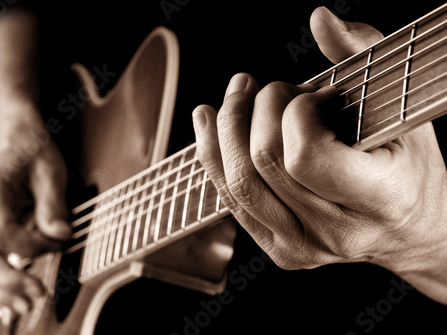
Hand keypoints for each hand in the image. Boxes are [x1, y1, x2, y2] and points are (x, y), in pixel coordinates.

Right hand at [0, 126, 70, 319]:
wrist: (18, 142)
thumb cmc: (33, 153)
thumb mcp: (51, 172)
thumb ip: (53, 205)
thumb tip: (59, 236)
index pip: (1, 232)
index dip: (30, 246)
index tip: (57, 244)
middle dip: (10, 281)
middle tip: (38, 297)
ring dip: (0, 291)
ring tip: (26, 307)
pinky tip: (9, 302)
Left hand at [193, 7, 446, 303]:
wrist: (410, 229)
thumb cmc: (409, 165)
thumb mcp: (399, 106)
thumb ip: (362, 55)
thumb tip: (319, 19)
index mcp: (381, 196)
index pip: (306, 156)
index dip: (295, 113)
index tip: (310, 96)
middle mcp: (337, 231)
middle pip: (262, 164)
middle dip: (256, 110)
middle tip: (271, 89)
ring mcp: (303, 246)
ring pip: (237, 183)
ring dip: (225, 128)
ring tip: (236, 95)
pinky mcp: (279, 249)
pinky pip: (231, 199)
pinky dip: (214, 155)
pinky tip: (210, 123)